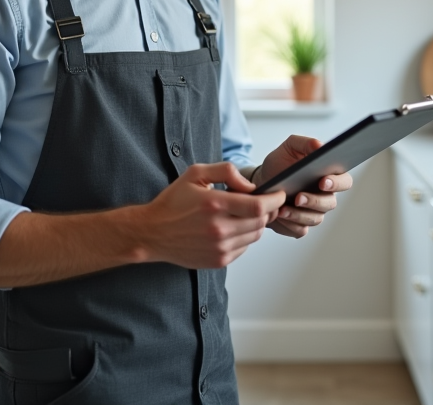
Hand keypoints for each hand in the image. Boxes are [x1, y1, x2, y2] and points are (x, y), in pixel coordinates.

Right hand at [138, 163, 284, 268]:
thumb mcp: (196, 173)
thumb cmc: (173, 202)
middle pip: (261, 222)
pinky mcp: (218, 260)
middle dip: (268, 210)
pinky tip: (232, 227)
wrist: (153, 232)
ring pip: (255, 235)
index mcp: (214, 204)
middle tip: (265, 202)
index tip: (279, 194)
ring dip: (257, 223)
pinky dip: (245, 236)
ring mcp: (219, 248)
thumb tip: (250, 186)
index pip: (259, 206)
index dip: (274, 199)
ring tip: (244, 214)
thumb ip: (226, 172)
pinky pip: (244, 248)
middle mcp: (219, 229)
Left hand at [255, 135, 353, 237]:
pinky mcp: (300, 225)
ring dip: (299, 215)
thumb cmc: (280, 164)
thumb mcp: (289, 147)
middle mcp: (324, 196)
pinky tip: (279, 216)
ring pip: (315, 219)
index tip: (322, 180)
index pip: (344, 181)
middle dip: (314, 201)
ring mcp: (313, 212)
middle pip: (330, 203)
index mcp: (328, 175)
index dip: (337, 183)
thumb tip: (320, 146)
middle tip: (298, 197)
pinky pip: (300, 230)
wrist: (262, 181)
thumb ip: (305, 143)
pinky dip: (289, 224)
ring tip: (282, 209)